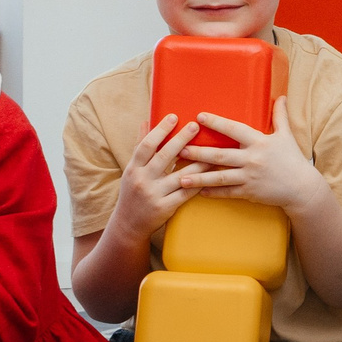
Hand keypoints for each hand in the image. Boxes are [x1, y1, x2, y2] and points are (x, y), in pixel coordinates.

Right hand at [108, 113, 205, 239]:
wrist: (128, 224)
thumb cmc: (132, 191)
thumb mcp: (132, 169)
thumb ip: (140, 146)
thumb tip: (145, 121)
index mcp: (133, 168)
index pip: (146, 145)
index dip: (160, 130)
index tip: (174, 117)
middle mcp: (142, 180)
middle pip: (164, 156)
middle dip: (181, 139)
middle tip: (195, 126)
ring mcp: (154, 194)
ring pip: (180, 175)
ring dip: (198, 162)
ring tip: (212, 150)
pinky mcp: (165, 208)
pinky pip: (186, 193)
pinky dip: (199, 183)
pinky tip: (211, 174)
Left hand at [183, 98, 327, 212]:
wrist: (302, 188)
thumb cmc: (293, 160)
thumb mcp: (287, 136)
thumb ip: (280, 116)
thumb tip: (281, 97)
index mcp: (259, 142)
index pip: (234, 129)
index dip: (217, 122)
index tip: (199, 116)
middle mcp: (252, 159)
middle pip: (220, 155)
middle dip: (199, 152)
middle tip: (180, 149)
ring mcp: (250, 177)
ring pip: (219, 177)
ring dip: (199, 177)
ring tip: (180, 177)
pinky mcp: (250, 192)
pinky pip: (227, 193)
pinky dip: (212, 193)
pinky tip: (198, 192)